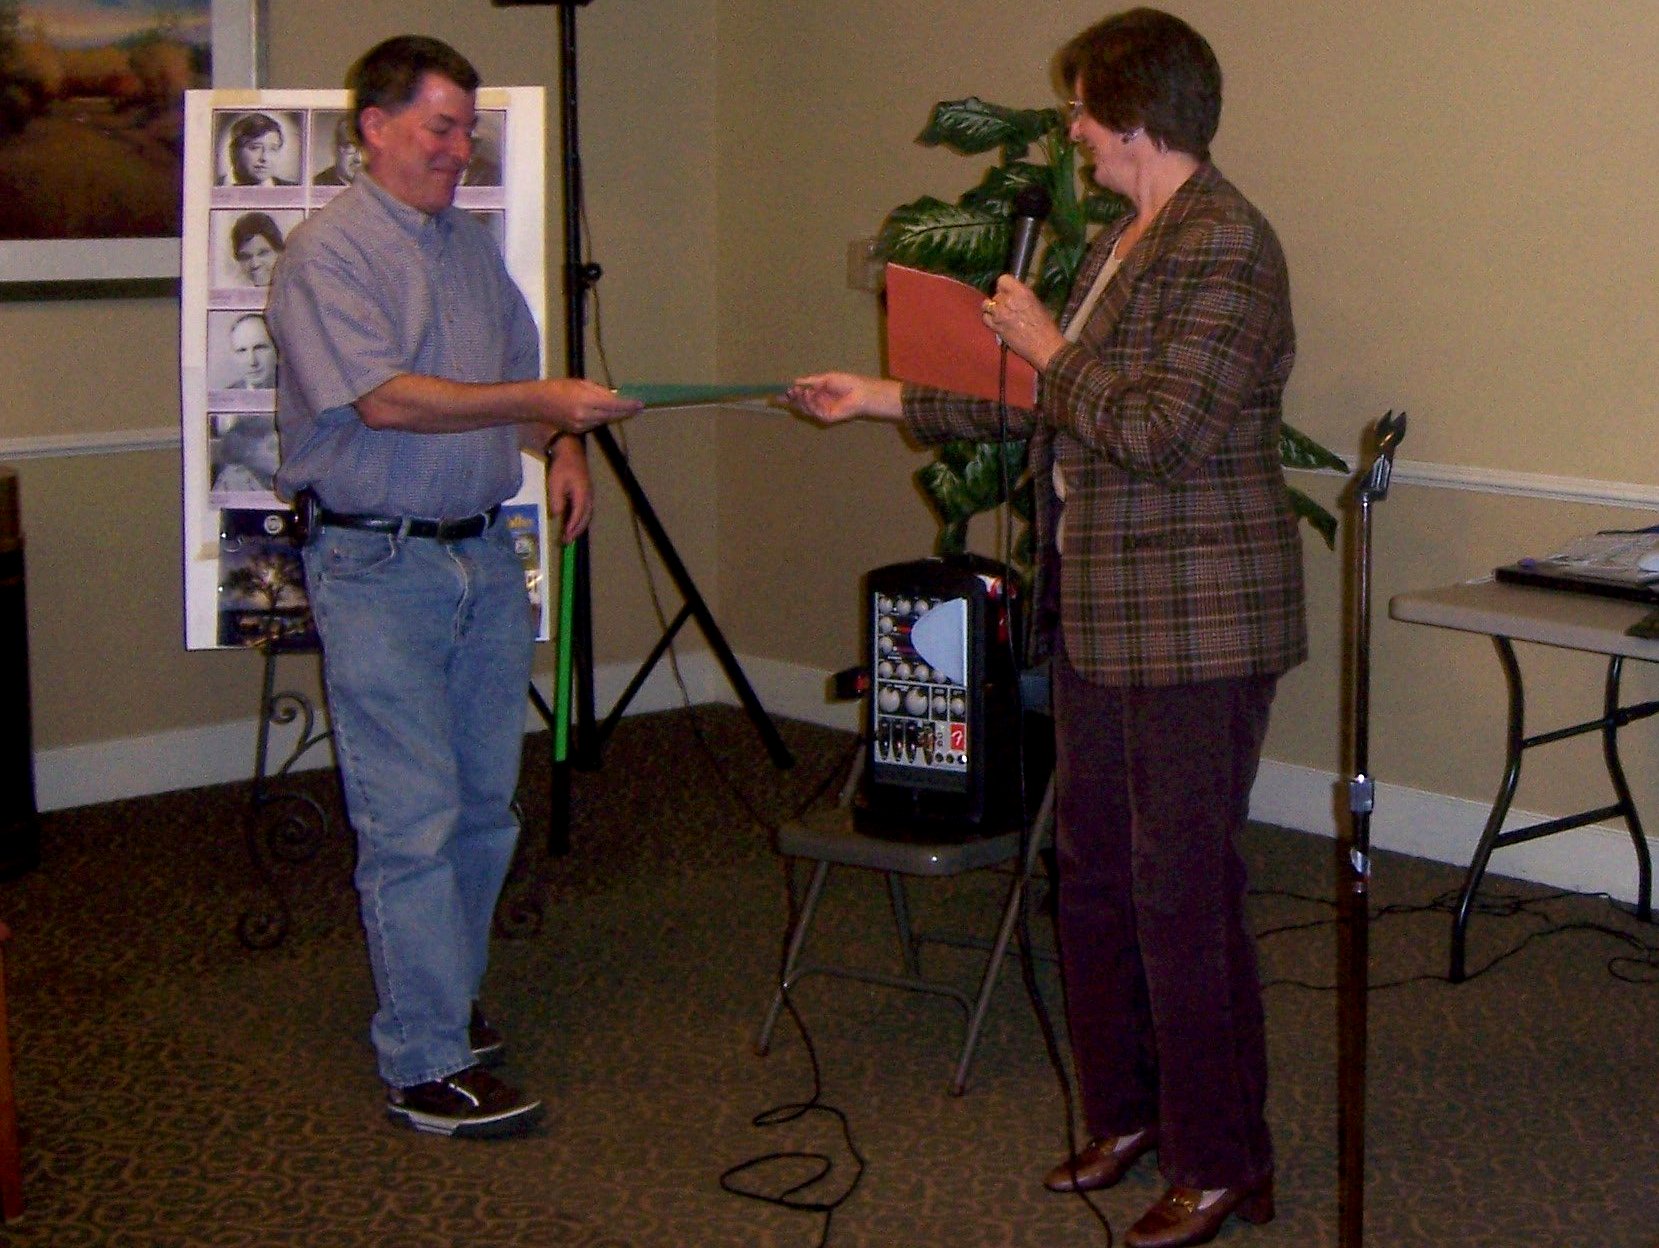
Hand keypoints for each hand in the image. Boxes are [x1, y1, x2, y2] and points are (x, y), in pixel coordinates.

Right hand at [538, 378, 642, 434]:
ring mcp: (582, 425)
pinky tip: (607, 414)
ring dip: (616, 415)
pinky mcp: (578, 431)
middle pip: (613, 416)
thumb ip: (599, 391)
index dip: (628, 405)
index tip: (639, 404)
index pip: (614, 405)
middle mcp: (585, 415)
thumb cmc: (557, 388)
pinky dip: (603, 419)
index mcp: (586, 400)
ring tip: (626, 409)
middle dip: (626, 412)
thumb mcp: (580, 383)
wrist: (537, 403)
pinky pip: (596, 424)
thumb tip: (615, 397)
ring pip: (605, 421)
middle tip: (638, 407)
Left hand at [544, 434, 592, 542]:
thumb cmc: (562, 465)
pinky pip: (586, 509)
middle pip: (585, 518)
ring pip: (587, 514)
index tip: (565, 537)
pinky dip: (581, 518)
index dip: (571, 528)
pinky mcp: (586, 490)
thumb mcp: (555, 483)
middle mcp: (588, 496)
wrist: (569, 449)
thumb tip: (557, 515)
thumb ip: (557, 500)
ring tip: (571, 534)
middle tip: (567, 541)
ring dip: (580, 525)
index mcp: (582, 495)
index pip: (578, 516)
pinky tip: (573, 520)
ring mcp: (589, 493)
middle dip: (577, 531)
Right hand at [785, 373, 902, 422]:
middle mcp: (819, 404)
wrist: (861, 392)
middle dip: (792, 399)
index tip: (778, 394)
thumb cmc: (848, 383)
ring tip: (798, 391)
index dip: (789, 396)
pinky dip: (809, 403)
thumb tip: (795, 381)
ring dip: (800, 400)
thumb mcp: (826, 378)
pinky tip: (808, 394)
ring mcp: (822, 412)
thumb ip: (811, 381)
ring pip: (805, 409)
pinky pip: (814, 411)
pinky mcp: (827, 418)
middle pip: (800, 405)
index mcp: (818, 394)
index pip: (800, 397)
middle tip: (786, 392)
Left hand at [981, 276, 1065, 371]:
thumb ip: (1022, 296)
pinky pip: (985, 318)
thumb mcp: (1036, 303)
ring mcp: (1000, 314)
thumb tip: (1013, 293)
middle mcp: (1008, 301)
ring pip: (986, 304)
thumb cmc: (1045, 326)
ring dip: (992, 308)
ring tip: (999, 314)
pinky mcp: (995, 327)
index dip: (1004, 286)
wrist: (1044, 346)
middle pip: (996, 294)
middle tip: (1007, 307)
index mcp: (1021, 292)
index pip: (1003, 280)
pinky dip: (989, 319)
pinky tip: (996, 322)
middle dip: (1000, 300)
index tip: (1007, 291)